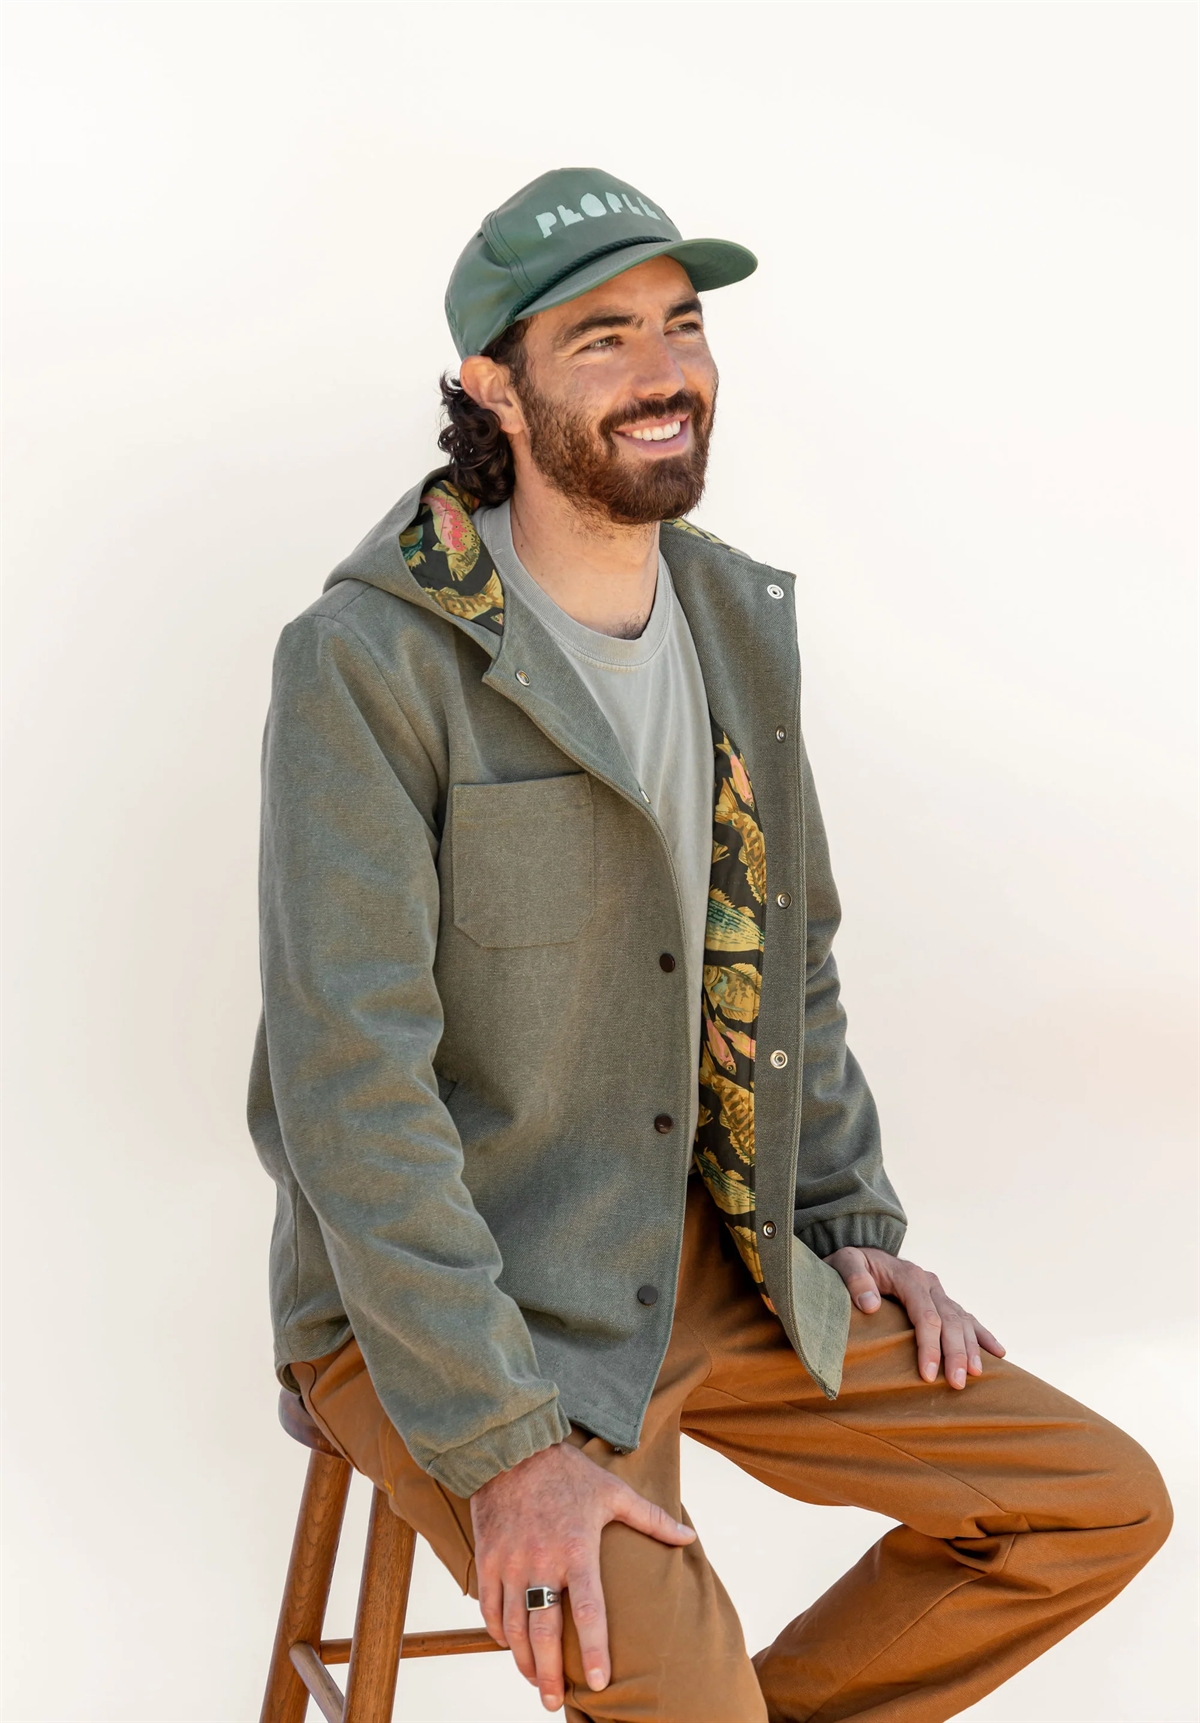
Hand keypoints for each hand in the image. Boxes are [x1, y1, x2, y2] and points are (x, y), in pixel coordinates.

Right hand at [470, 1439, 694, 1711]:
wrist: (511, 1447)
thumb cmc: (567, 1472)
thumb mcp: (613, 1492)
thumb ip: (652, 1519)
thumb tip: (690, 1539)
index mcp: (576, 1549)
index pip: (588, 1611)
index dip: (595, 1650)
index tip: (599, 1683)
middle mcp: (541, 1562)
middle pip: (544, 1633)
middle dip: (549, 1675)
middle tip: (555, 1702)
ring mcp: (510, 1563)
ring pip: (514, 1628)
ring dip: (524, 1661)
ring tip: (536, 1681)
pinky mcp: (487, 1559)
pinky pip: (489, 1609)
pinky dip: (499, 1634)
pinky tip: (511, 1646)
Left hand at [824, 1246, 1004, 1388]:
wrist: (857, 1255)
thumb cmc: (847, 1264)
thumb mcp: (843, 1262)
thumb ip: (854, 1278)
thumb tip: (870, 1304)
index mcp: (908, 1275)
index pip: (925, 1313)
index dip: (929, 1344)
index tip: (928, 1374)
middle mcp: (928, 1282)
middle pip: (949, 1320)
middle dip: (955, 1353)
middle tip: (957, 1384)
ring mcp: (937, 1291)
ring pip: (962, 1320)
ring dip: (971, 1348)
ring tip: (976, 1375)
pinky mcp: (940, 1300)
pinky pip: (966, 1318)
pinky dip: (982, 1335)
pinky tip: (998, 1353)